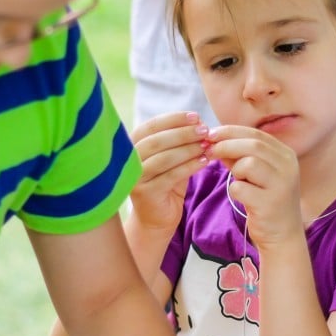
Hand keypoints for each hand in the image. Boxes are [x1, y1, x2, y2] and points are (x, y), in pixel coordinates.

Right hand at [128, 111, 210, 233]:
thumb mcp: (171, 159)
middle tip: (204, 131)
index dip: (174, 119)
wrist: (156, 218)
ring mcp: (135, 177)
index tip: (196, 117)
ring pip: (164, 158)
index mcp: (131, 145)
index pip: (152, 126)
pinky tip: (204, 162)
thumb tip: (199, 122)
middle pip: (157, 140)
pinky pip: (170, 176)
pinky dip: (189, 167)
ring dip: (188, 149)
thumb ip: (180, 142)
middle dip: (183, 133)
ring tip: (207, 146)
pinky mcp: (145, 193)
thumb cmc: (165, 183)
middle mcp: (128, 160)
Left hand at [207, 125, 302, 247]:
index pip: (256, 134)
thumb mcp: (257, 174)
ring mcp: (282, 185)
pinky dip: (235, 190)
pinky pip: (241, 188)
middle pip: (253, 145)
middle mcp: (288, 167)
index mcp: (286, 155)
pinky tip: (241, 197)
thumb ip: (241, 156)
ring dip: (235, 170)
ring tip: (238, 181)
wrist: (282, 235)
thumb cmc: (266, 201)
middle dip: (226, 145)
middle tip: (209, 150)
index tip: (211, 134)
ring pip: (249, 163)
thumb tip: (215, 140)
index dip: (231, 132)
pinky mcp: (270, 204)